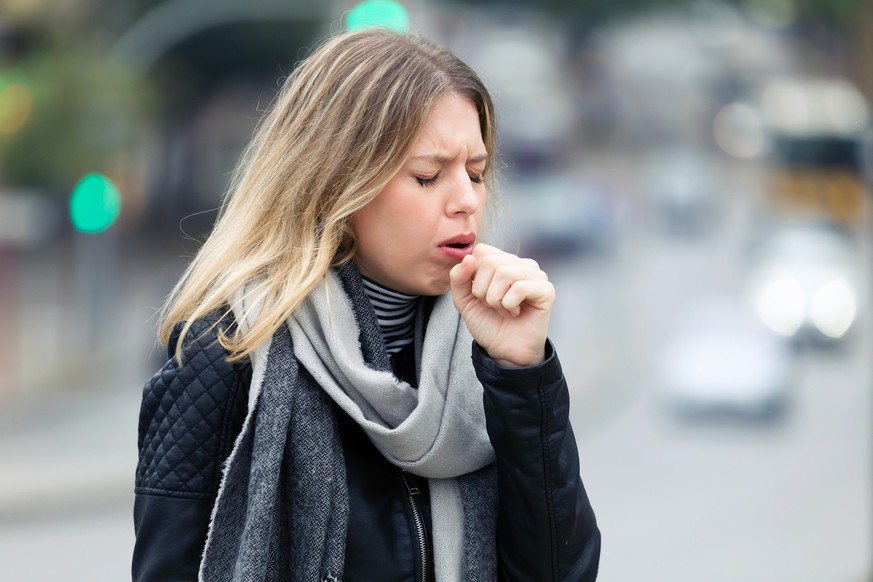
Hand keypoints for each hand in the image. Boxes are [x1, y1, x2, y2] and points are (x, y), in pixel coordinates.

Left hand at [449, 243, 554, 367]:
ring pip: (504, 273)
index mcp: (503, 261)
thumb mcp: (464, 300)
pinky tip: (515, 313)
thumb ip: (459, 278)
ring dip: (496, 299)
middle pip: (490, 261)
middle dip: (482, 289)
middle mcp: (521, 264)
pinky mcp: (546, 290)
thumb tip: (468, 258)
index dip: (473, 274)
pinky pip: (520, 287)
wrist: (504, 350)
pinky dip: (509, 304)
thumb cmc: (488, 323)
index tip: (479, 294)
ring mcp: (536, 276)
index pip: (482, 251)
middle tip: (491, 305)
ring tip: (503, 309)